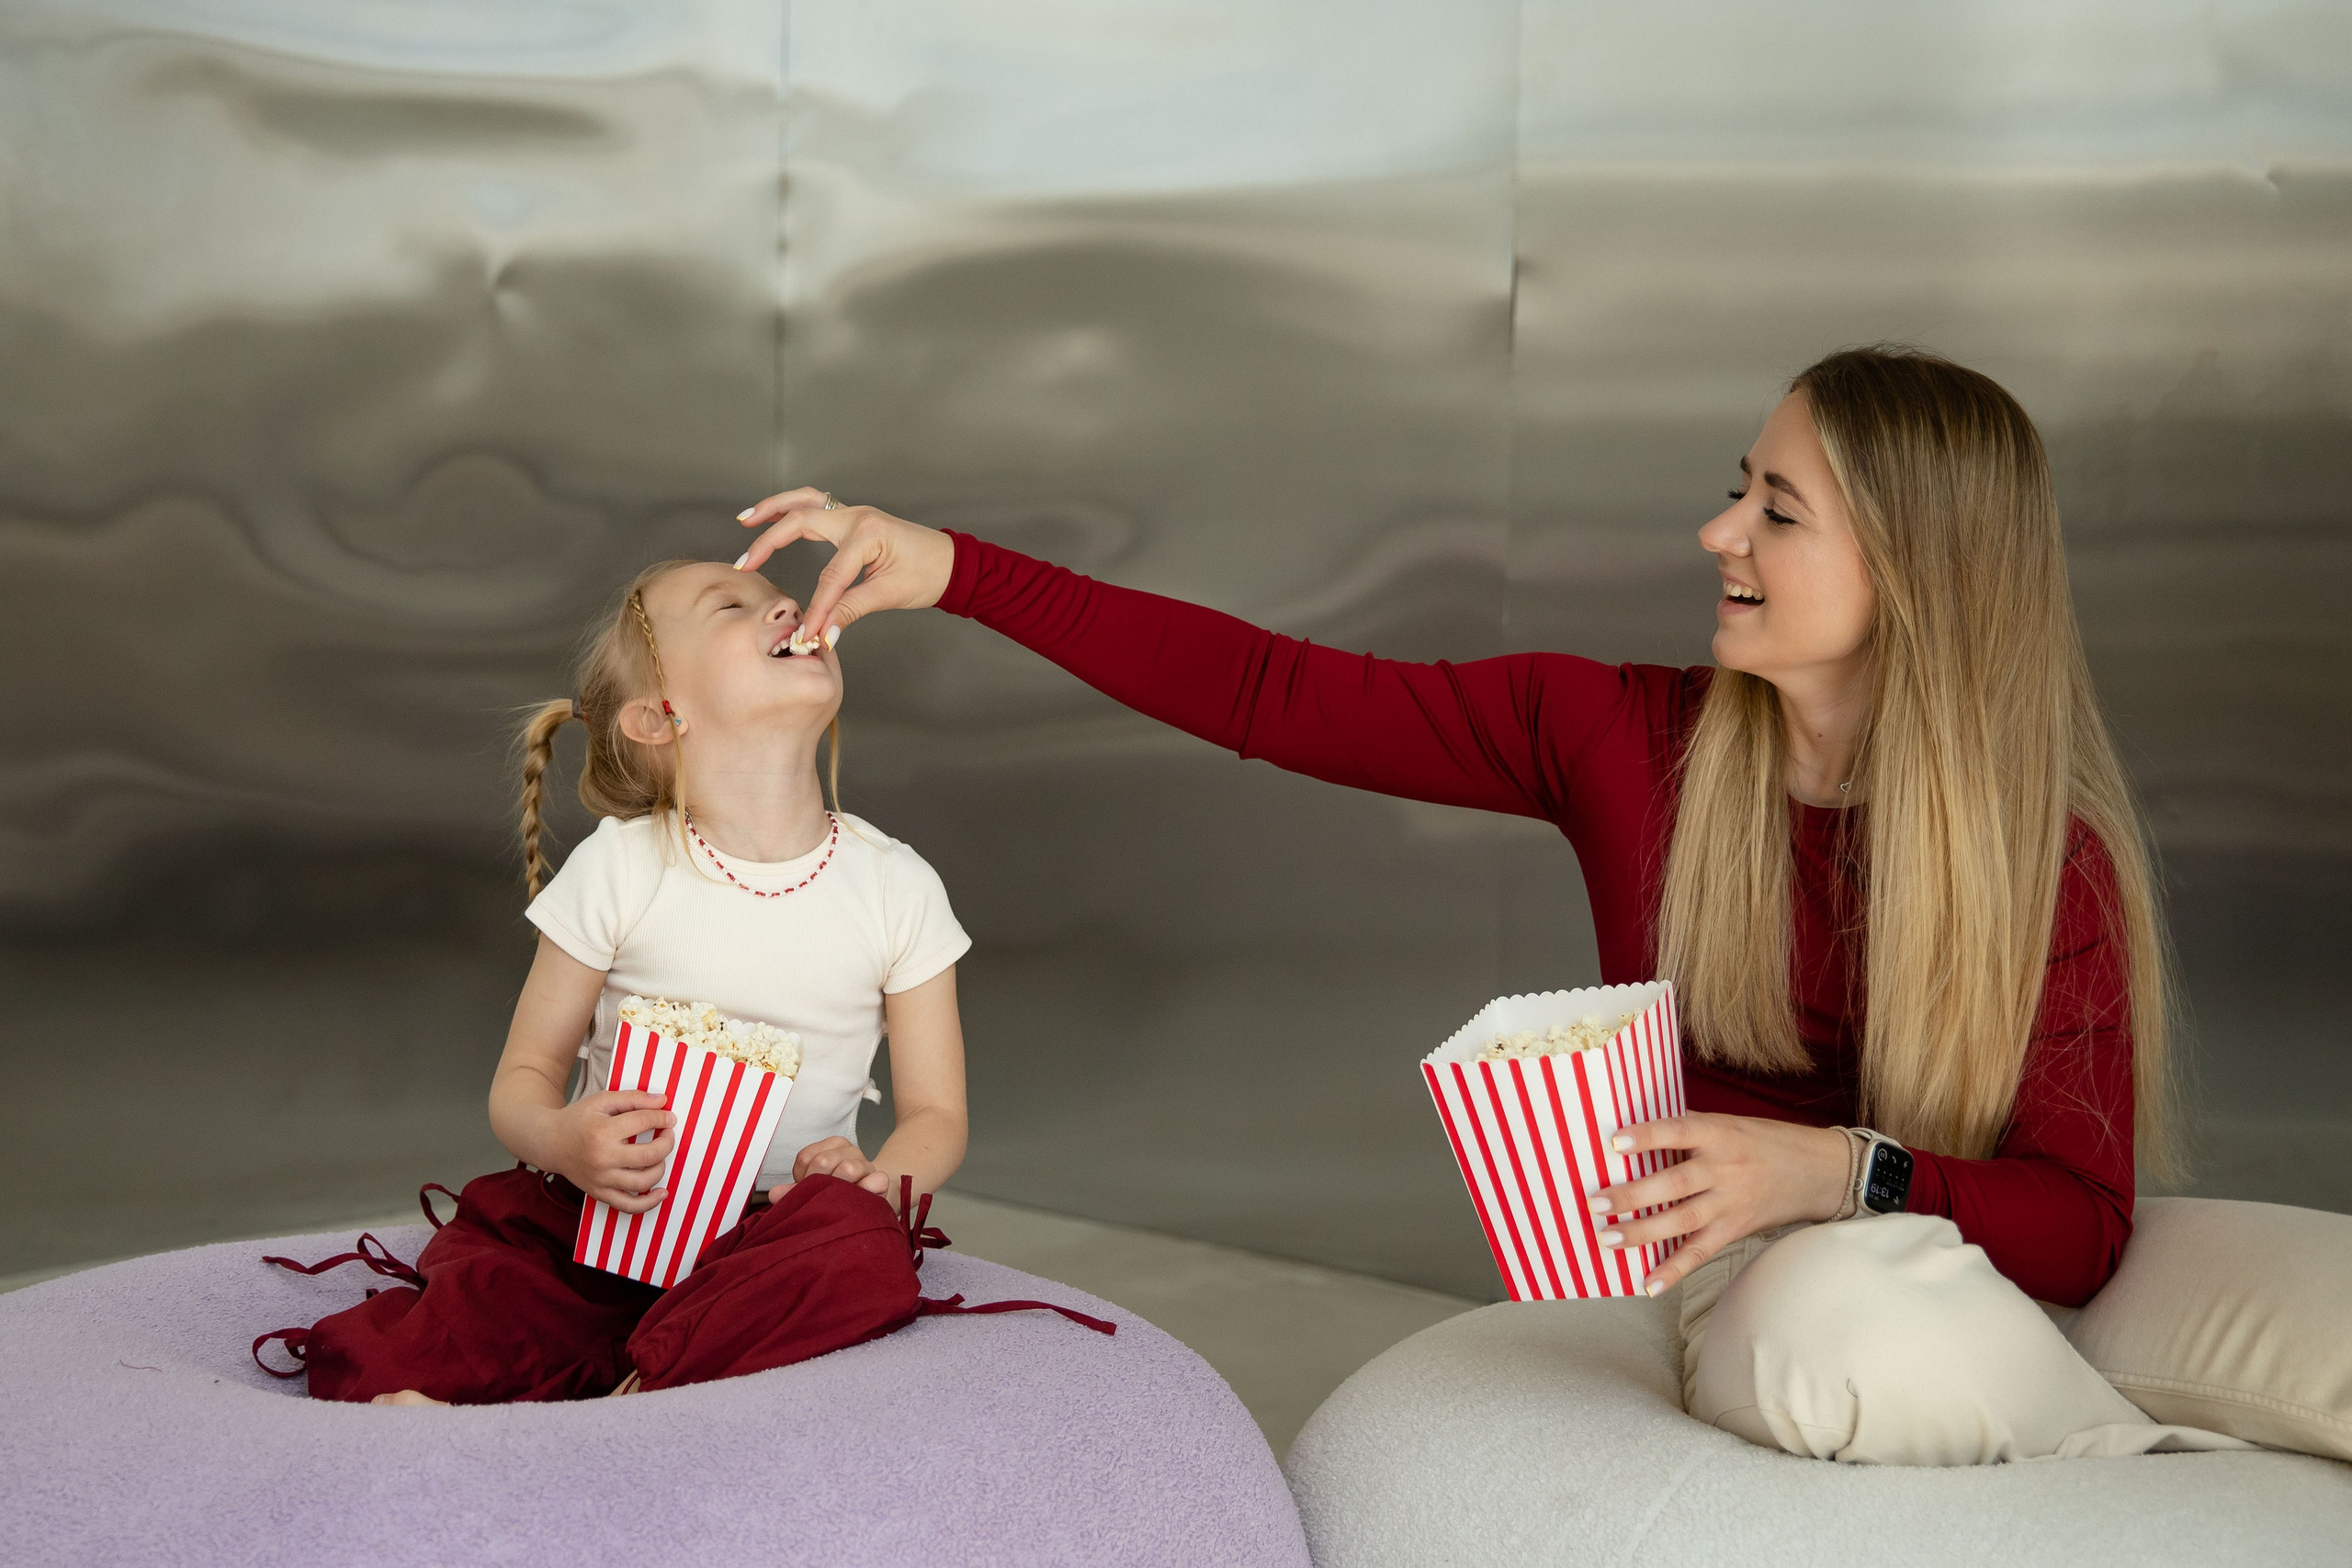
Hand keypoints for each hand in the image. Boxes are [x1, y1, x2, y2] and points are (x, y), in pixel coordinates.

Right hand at [556, 1089, 675, 1213]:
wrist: (549, 1143)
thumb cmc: (577, 1120)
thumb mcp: (602, 1101)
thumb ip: (633, 1098)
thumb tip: (662, 1102)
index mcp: (602, 1131)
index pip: (644, 1122)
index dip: (662, 1117)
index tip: (669, 1117)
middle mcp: (602, 1158)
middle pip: (649, 1155)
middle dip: (667, 1142)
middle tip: (668, 1134)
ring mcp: (600, 1179)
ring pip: (643, 1182)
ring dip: (660, 1167)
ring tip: (659, 1156)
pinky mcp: (599, 1193)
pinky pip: (628, 1206)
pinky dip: (649, 1203)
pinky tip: (661, 1192)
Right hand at [734, 489, 953, 642]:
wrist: (952, 562)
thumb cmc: (928, 575)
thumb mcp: (889, 595)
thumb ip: (850, 611)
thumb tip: (822, 635)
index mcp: (868, 533)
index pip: (830, 576)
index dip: (816, 607)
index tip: (804, 632)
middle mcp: (857, 516)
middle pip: (801, 521)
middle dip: (769, 541)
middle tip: (745, 563)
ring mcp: (854, 513)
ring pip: (805, 501)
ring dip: (774, 508)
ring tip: (746, 519)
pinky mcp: (854, 519)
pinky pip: (815, 506)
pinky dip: (792, 509)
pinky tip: (774, 518)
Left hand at [770, 1136, 892, 1200]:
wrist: (872, 1197)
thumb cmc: (840, 1191)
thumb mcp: (816, 1188)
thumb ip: (795, 1191)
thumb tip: (774, 1194)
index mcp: (832, 1146)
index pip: (806, 1157)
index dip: (802, 1177)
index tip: (809, 1187)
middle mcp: (849, 1150)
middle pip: (822, 1162)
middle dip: (817, 1184)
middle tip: (822, 1197)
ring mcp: (866, 1163)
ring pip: (847, 1169)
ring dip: (839, 1189)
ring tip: (838, 1200)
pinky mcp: (881, 1179)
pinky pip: (875, 1180)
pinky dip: (866, 1189)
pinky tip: (860, 1197)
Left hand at [1586, 1114, 1850, 1294]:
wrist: (1819, 1169)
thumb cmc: (1763, 1141)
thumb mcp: (1728, 1124)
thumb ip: (1689, 1132)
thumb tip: (1634, 1135)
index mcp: (1719, 1134)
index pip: (1678, 1131)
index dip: (1647, 1136)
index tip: (1615, 1141)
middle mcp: (1724, 1169)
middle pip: (1675, 1183)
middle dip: (1632, 1195)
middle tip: (1595, 1203)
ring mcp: (1730, 1202)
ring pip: (1682, 1220)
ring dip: (1642, 1233)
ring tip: (1607, 1239)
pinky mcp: (1735, 1229)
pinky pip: (1701, 1252)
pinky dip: (1674, 1271)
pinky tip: (1648, 1284)